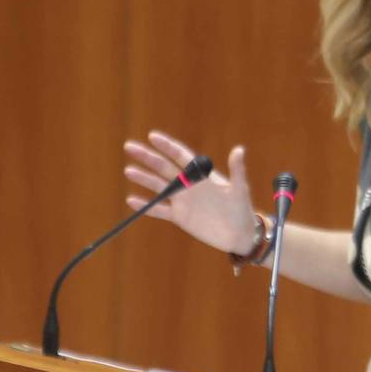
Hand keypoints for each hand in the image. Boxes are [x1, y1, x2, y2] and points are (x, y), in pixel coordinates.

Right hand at [124, 131, 258, 254]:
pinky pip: (159, 210)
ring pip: (159, 187)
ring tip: (128, 170)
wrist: (239, 234)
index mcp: (202, 176)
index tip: (152, 136)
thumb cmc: (242, 209)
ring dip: (144, 178)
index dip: (167, 146)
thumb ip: (237, 170)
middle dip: (147, 157)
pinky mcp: (180, 217)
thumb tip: (239, 149)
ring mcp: (183, 201)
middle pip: (164, 167)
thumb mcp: (240, 189)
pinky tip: (132, 200)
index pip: (181, 156)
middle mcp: (189, 185)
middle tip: (129, 146)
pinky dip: (146, 206)